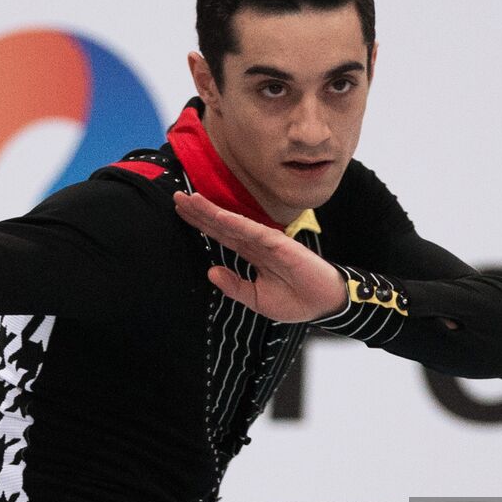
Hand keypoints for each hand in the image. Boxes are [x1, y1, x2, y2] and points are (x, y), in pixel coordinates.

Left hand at [173, 191, 346, 322]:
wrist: (324, 304)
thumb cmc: (295, 300)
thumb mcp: (257, 299)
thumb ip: (235, 286)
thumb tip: (210, 272)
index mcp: (251, 254)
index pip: (221, 235)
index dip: (202, 223)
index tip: (182, 212)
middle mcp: (256, 243)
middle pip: (222, 224)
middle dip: (200, 212)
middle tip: (176, 197)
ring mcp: (267, 242)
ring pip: (234, 223)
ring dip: (212, 211)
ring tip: (191, 200)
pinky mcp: (280, 244)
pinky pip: (254, 232)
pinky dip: (236, 223)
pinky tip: (219, 215)